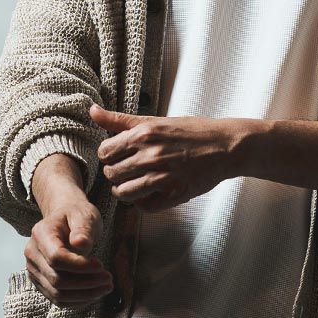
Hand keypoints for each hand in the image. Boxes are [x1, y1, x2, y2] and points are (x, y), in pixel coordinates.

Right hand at [24, 187, 112, 306]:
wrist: (65, 222)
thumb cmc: (76, 217)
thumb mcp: (84, 216)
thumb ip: (83, 229)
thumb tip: (81, 244)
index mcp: (40, 234)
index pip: (56, 258)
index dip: (80, 266)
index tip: (101, 265)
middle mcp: (32, 254)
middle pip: (57, 279)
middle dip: (86, 283)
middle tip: (109, 279)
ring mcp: (34, 271)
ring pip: (57, 293)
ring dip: (84, 295)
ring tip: (106, 287)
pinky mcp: (41, 283)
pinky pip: (58, 300)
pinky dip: (78, 301)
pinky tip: (95, 293)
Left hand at [90, 105, 242, 209]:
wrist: (225, 146)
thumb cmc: (191, 131)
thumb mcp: (155, 120)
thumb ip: (120, 120)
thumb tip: (92, 111)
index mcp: (143, 134)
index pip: (104, 152)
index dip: (109, 157)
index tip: (119, 157)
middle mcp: (150, 155)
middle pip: (112, 174)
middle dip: (116, 174)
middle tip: (128, 172)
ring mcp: (163, 176)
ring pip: (124, 194)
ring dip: (126, 192)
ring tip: (136, 185)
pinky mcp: (175, 193)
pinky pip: (145, 207)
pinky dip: (143, 203)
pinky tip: (150, 193)